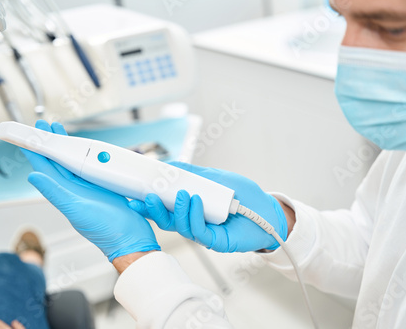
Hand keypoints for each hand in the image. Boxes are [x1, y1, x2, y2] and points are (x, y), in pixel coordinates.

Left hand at [22, 120, 159, 261]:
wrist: (132, 239)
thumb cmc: (106, 230)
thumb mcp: (76, 210)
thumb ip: (55, 193)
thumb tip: (34, 177)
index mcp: (66, 194)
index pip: (45, 169)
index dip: (36, 152)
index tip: (28, 136)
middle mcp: (76, 190)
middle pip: (59, 162)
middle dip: (51, 144)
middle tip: (44, 126)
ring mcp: (91, 187)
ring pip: (75, 163)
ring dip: (67, 147)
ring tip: (59, 132)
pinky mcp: (106, 186)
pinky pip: (94, 167)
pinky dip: (88, 156)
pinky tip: (87, 150)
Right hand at [129, 162, 287, 251]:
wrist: (269, 210)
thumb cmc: (244, 195)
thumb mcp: (217, 177)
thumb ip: (194, 173)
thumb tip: (170, 165)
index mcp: (189, 208)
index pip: (164, 207)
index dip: (149, 202)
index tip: (136, 193)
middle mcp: (193, 222)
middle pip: (166, 220)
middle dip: (154, 209)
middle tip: (148, 197)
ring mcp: (203, 233)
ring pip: (180, 227)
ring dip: (177, 210)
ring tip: (182, 194)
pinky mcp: (215, 241)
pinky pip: (198, 232)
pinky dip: (194, 216)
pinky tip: (197, 202)